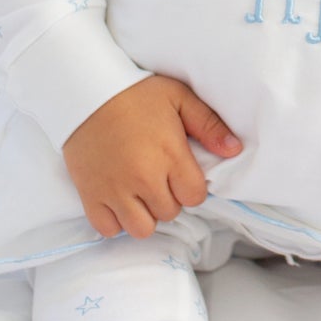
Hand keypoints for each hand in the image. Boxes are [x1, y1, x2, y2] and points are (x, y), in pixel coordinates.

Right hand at [62, 74, 242, 240]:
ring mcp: (115, 190)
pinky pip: (108, 229)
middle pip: (169, 213)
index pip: (195, 197)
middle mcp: (144, 178)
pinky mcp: (90, 196)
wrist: (85, 91)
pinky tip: (119, 200)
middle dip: (168, 198)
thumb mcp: (179, 98)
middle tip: (157, 175)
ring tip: (139, 192)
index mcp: (170, 155)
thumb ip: (210, 125)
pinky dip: (115, 221)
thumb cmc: (135, 93)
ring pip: (141, 228)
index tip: (179, 172)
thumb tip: (235, 150)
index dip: (190, 187)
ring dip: (144, 214)